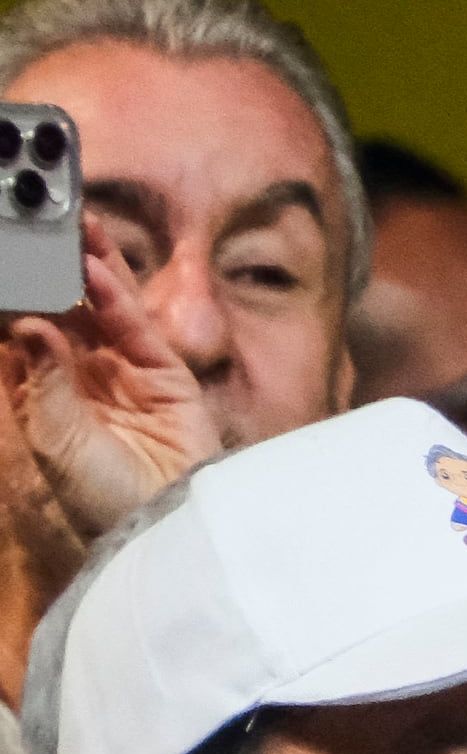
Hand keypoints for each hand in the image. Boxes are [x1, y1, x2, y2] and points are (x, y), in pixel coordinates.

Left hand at [5, 224, 221, 536]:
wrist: (163, 528)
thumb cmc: (97, 496)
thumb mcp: (52, 439)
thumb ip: (41, 378)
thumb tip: (27, 323)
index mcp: (36, 389)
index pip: (15, 328)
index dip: (6, 294)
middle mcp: (77, 373)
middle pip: (56, 308)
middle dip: (42, 269)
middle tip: (27, 224)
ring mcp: (122, 370)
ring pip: (97, 307)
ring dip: (82, 267)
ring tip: (68, 225)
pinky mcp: (164, 374)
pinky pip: (135, 327)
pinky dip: (115, 298)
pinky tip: (94, 269)